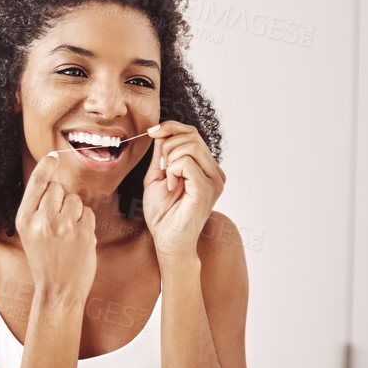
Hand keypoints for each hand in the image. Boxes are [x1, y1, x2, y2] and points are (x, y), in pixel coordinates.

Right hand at [15, 151, 95, 306]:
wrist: (57, 290)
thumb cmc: (44, 260)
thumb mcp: (30, 233)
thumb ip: (38, 208)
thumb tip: (54, 179)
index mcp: (25, 219)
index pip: (37, 183)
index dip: (46, 166)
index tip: (53, 156)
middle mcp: (42, 220)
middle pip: (58, 188)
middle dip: (61, 198)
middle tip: (58, 221)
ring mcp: (64, 227)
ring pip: (75, 199)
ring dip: (75, 211)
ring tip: (68, 232)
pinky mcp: (83, 233)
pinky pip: (88, 213)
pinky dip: (86, 222)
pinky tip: (78, 239)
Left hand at [141, 121, 224, 261]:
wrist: (167, 240)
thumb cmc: (163, 214)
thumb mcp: (158, 176)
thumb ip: (161, 154)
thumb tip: (160, 132)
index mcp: (206, 168)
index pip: (192, 133)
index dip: (170, 127)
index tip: (152, 132)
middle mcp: (215, 172)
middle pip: (191, 135)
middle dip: (167, 145)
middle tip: (162, 167)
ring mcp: (214, 181)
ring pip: (190, 146)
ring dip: (170, 159)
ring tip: (168, 179)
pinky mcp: (207, 189)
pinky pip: (187, 162)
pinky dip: (173, 171)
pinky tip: (172, 187)